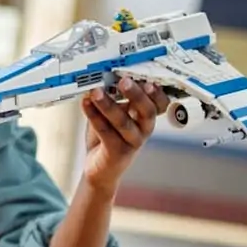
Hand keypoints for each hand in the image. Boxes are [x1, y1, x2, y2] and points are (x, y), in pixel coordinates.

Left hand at [81, 77, 168, 192]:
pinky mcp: (117, 153)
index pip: (161, 104)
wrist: (99, 169)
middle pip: (147, 111)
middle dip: (136, 94)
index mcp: (146, 118)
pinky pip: (105, 132)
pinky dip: (94, 116)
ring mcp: (132, 142)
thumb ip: (113, 98)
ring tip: (96, 91)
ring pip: (123, 122)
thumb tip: (102, 76)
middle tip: (124, 80)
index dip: (158, 92)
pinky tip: (85, 103)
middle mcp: (144, 130)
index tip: (148, 78)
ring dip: (109, 105)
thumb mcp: (112, 114)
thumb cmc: (107, 137)